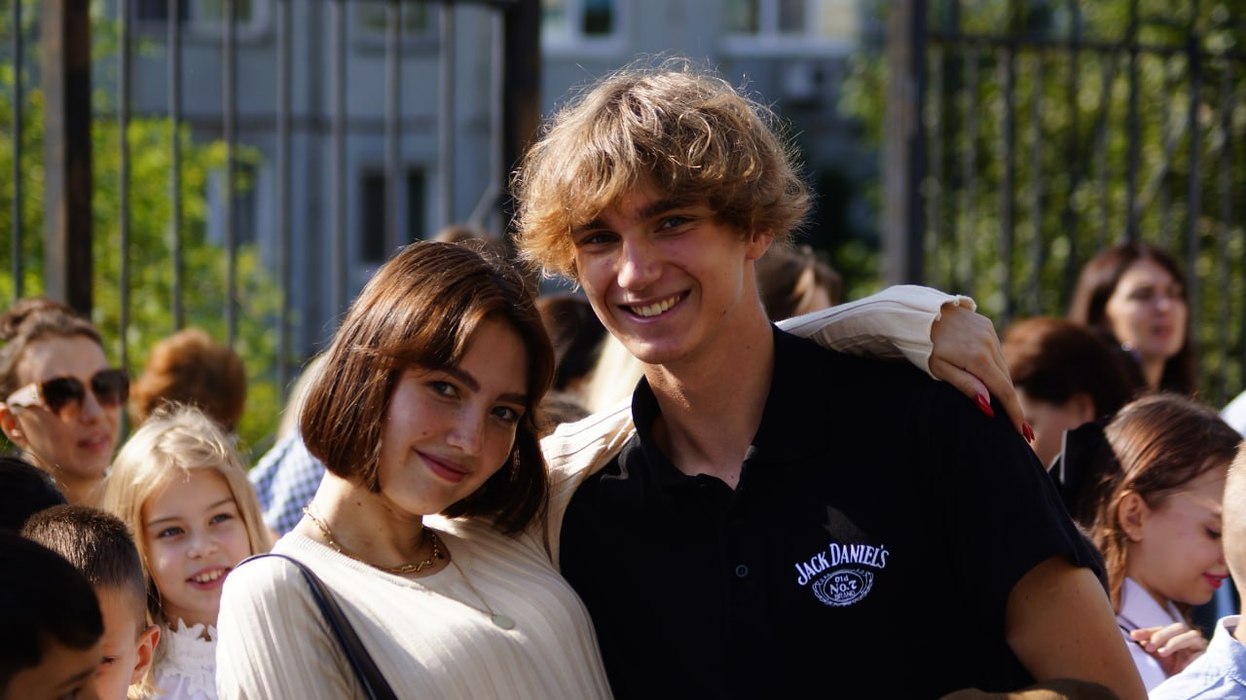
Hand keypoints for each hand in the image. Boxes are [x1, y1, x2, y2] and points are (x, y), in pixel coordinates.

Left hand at [928, 303, 1029, 438]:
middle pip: (1006, 380)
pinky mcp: (986, 325)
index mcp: (978, 357)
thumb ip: (966, 386)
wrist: (917, 313)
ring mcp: (989, 332)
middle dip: (1012, 403)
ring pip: (1003, 365)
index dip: (1014, 413)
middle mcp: (988, 343)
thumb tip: (989, 406)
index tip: (1022, 432)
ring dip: (1004, 385)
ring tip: (1008, 407)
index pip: (1003, 391)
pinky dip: (997, 366)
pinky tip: (993, 378)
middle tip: (1020, 428)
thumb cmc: (923, 346)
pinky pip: (997, 351)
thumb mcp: (939, 369)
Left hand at [1130, 622, 1207, 675]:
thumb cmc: (1173, 667)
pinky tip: (1183, 663)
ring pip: (1191, 635)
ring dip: (1175, 643)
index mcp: (1175, 634)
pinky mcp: (1209, 656)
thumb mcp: (1159, 655)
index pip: (1161, 628)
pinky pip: (1203, 653)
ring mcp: (1200, 645)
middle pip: (1178, 627)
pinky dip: (1192, 657)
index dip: (1148, 631)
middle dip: (1161, 635)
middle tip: (1148, 647)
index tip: (1133, 636)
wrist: (1189, 682)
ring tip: (1162, 653)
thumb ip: (1150, 645)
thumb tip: (1135, 635)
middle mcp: (1188, 636)